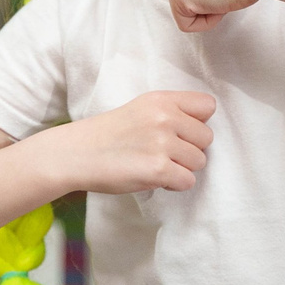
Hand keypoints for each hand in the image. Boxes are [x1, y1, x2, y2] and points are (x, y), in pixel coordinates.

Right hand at [49, 90, 214, 193]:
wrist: (76, 154)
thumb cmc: (109, 134)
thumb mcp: (141, 109)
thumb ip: (171, 112)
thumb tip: (205, 126)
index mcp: (162, 100)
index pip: (208, 105)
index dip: (198, 122)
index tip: (180, 132)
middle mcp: (164, 117)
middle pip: (206, 138)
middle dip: (189, 149)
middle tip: (163, 153)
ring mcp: (162, 144)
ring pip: (199, 162)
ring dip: (181, 168)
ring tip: (156, 165)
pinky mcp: (158, 170)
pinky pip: (188, 181)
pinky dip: (173, 185)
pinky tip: (154, 178)